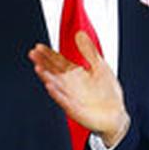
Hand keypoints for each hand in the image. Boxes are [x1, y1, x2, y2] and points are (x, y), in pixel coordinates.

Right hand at [28, 31, 129, 146]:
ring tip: (38, 68)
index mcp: (75, 75)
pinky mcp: (75, 109)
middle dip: (43, 63)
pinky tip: (51, 87)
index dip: (49, 54)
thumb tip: (80, 34)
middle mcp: (70, 85)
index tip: (38, 47)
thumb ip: (89, 51)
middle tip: (33, 54)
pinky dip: (57, 95)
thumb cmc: (107, 93)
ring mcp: (71, 97)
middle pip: (54, 72)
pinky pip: (64, 101)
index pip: (58, 62)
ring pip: (56, 86)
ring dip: (47, 77)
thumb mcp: (100, 66)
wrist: (115, 115)